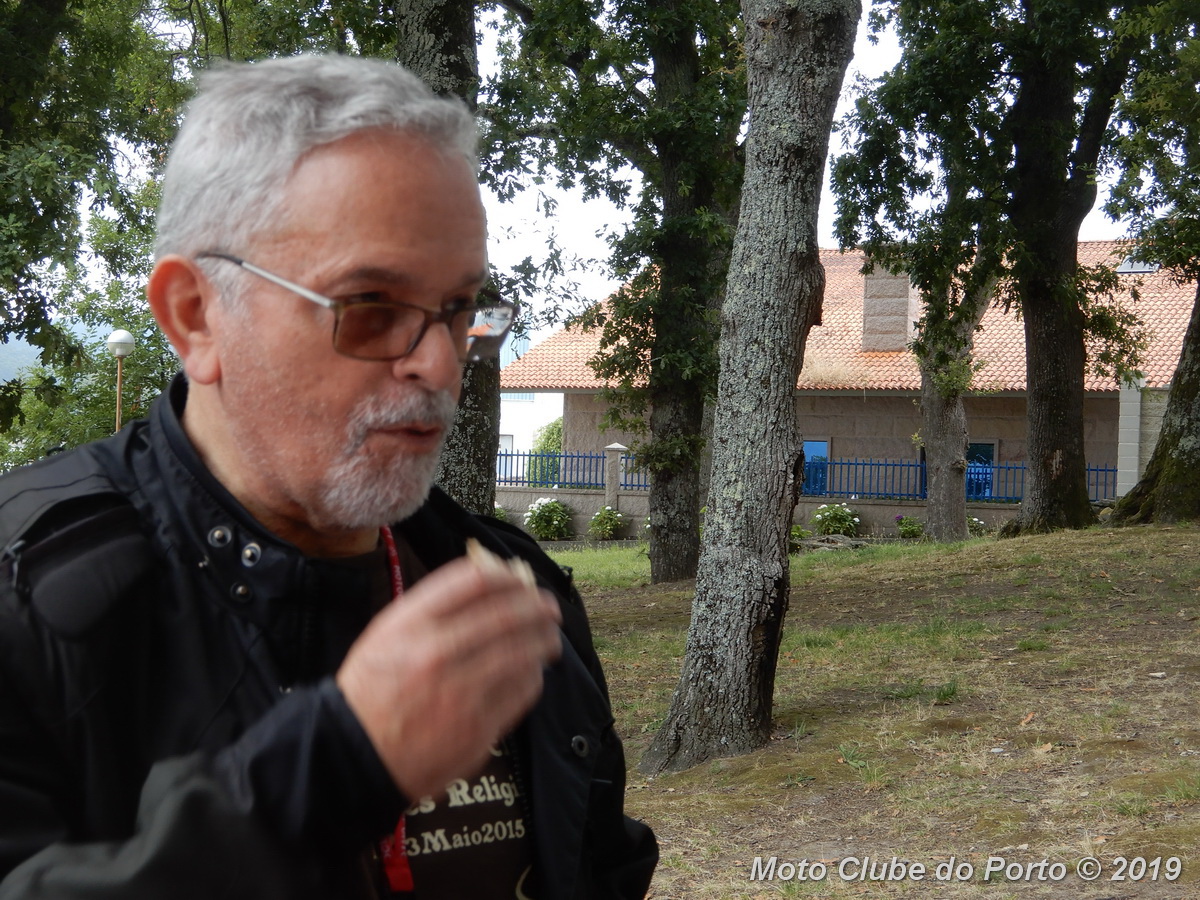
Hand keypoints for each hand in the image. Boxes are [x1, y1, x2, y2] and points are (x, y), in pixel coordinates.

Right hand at [336, 548, 561, 798]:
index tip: (520, 580)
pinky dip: (533, 675)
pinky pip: (521, 690)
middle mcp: (436, 651)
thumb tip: (485, 583)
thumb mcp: (387, 634)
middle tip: (548, 607)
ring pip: (521, 652)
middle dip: (537, 606)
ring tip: (549, 638)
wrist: (354, 755)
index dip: (506, 576)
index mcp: (410, 624)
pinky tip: (532, 671)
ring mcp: (459, 690)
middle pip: (507, 613)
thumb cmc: (372, 689)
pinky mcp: (477, 725)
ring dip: (543, 639)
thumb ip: (431, 607)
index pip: (474, 581)